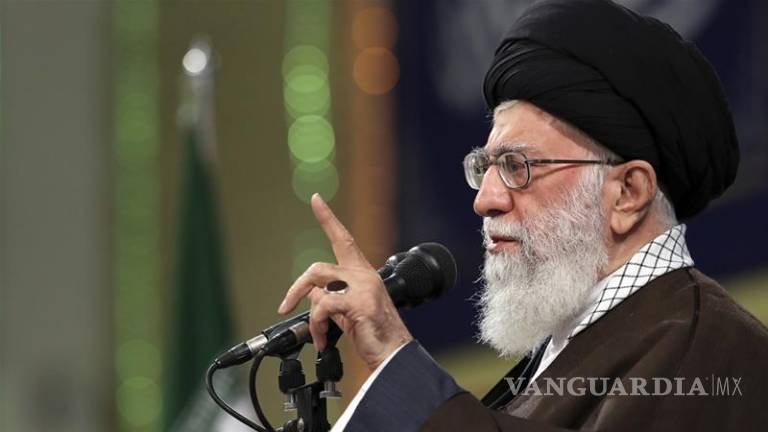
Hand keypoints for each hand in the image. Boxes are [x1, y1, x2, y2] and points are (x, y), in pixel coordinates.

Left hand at [277, 193, 412, 370]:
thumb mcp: (349, 311)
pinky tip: (323, 339)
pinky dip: (318, 326)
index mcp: (362, 273)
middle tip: (285, 306)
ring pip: (318, 286)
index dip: (328, 218)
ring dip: (310, 314)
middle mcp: (363, 275)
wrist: (394, 354)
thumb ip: (333, 297)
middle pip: (317, 268)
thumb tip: (310, 297)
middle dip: (297, 289)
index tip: (315, 199)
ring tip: (317, 332)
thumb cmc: (374, 335)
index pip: (343, 238)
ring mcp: (363, 287)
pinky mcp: (360, 302)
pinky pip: (323, 306)